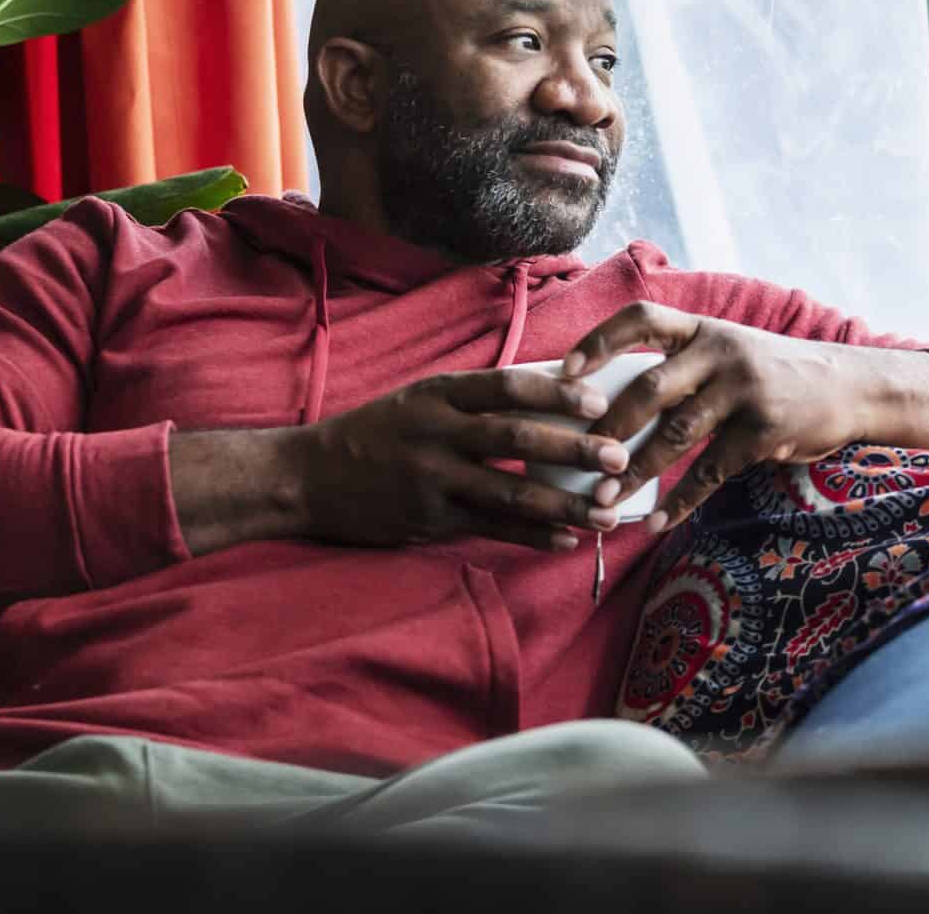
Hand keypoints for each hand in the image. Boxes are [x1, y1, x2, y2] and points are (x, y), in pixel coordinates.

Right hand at [294, 368, 635, 551]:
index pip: (506, 386)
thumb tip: (544, 395)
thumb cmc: (375, 432)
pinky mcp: (429, 519)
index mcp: (437, 394)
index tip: (597, 400)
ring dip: (563, 505)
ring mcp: (432, 479)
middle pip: (516, 439)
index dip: (556, 392)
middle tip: (618, 456)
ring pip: (509, 493)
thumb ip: (471, 399)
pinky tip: (565, 541)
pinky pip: (490, 528)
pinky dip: (531, 536)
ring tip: (606, 513)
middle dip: (572, 449)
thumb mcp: (418, 399)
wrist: (309, 477)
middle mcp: (436, 433)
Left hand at [561, 304, 881, 533]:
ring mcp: (744, 392)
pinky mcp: (764, 432)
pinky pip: (710, 471)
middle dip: (608, 425)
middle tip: (573, 456)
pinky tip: (655, 521)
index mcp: (702, 329)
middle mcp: (721, 353)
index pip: (641, 319)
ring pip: (676, 435)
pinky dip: (679, 500)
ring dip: (634, 470)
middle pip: (650, 386)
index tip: (564, 373)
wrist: (849, 387)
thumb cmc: (770, 373)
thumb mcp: (728, 350)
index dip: (598, 341)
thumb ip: (679, 365)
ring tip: (601, 499)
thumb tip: (607, 401)